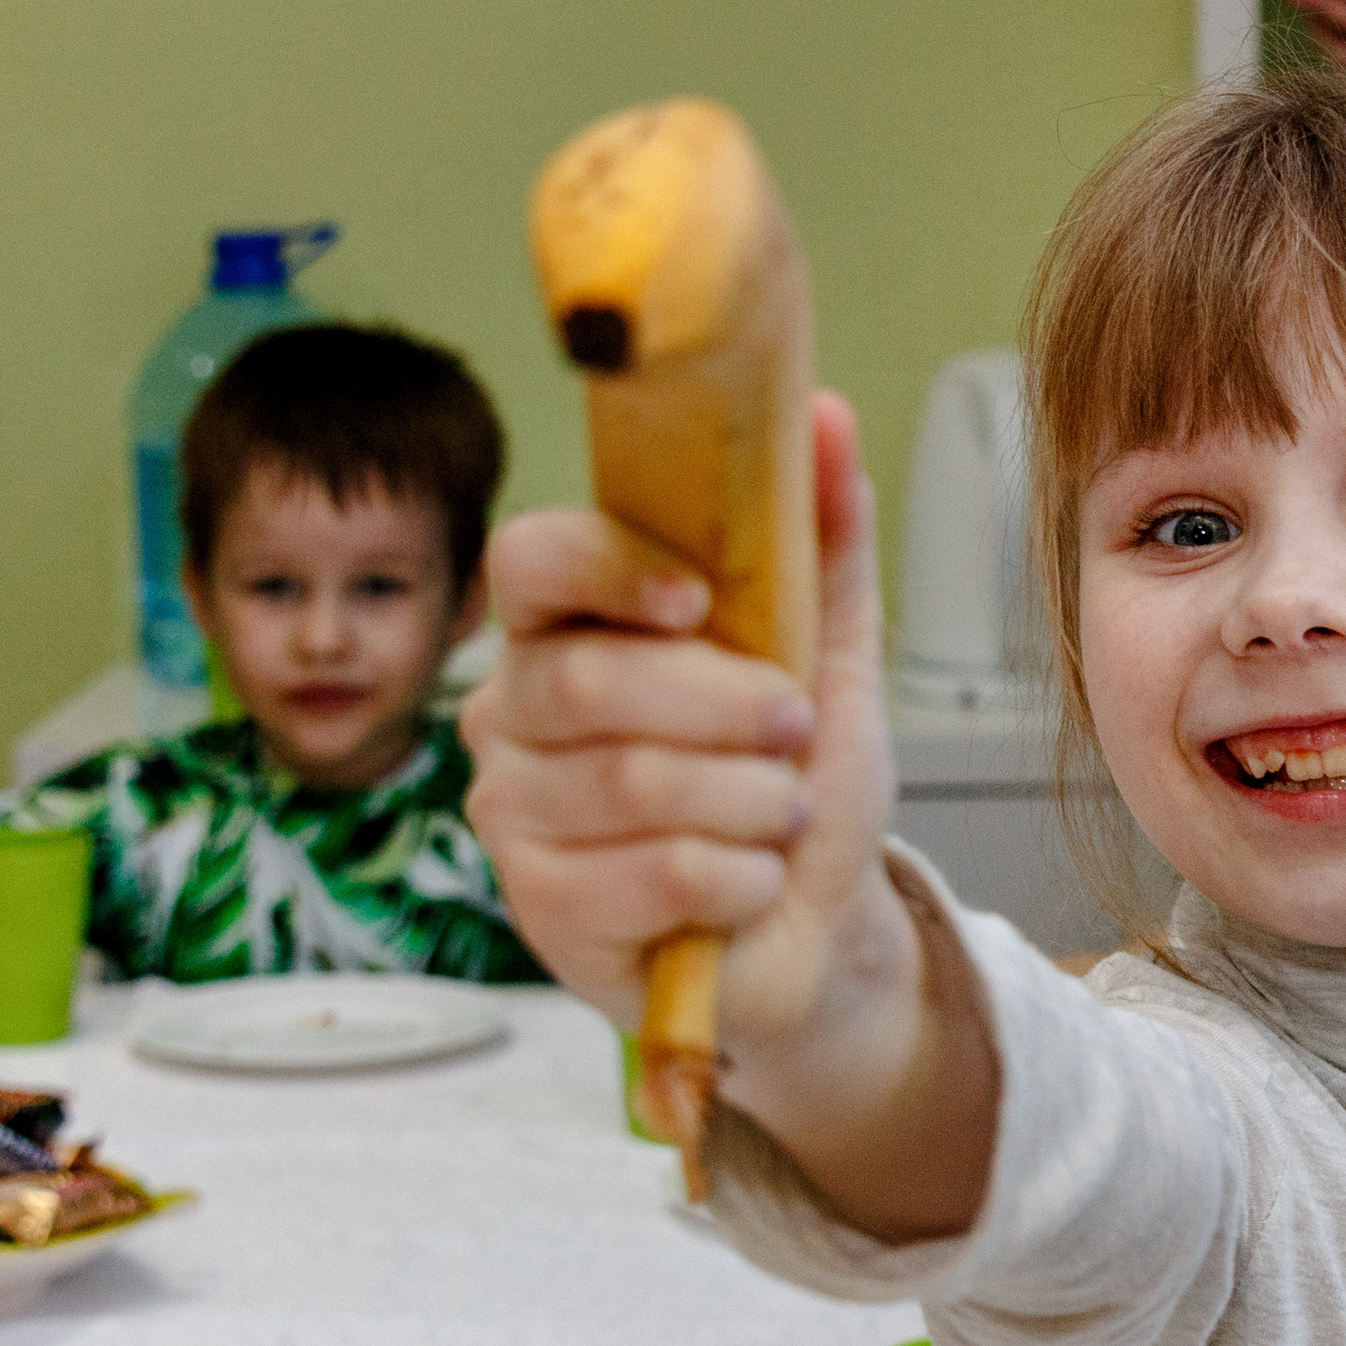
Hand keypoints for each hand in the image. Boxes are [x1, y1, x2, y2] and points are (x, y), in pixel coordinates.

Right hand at [461, 392, 894, 1049]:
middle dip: (726, 708)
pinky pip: (651, 875)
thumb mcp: (831, 654)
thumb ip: (823, 541)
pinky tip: (751, 880)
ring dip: (750, 801)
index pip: (530, 559)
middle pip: (589, 681)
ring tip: (784, 813)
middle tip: (794, 727)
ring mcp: (515, 814)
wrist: (820, 927)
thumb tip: (828, 418)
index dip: (608, 569)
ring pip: (631, 783)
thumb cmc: (801, 782)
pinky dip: (738, 877)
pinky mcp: (541, 910)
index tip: (698, 600)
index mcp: (569, 625)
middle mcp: (515, 711)